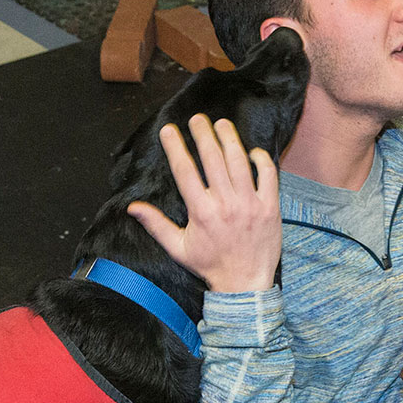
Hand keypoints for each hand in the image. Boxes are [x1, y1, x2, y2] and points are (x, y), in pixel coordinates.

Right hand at [128, 114, 280, 292]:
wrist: (244, 283)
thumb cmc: (211, 265)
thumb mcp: (178, 248)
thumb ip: (156, 224)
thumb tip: (132, 207)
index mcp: (201, 211)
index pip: (185, 170)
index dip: (175, 146)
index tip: (169, 130)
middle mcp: (225, 203)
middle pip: (212, 158)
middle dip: (203, 133)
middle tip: (197, 119)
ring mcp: (250, 203)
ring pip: (238, 161)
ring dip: (229, 138)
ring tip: (221, 124)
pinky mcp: (270, 207)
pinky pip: (267, 174)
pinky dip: (259, 159)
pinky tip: (250, 151)